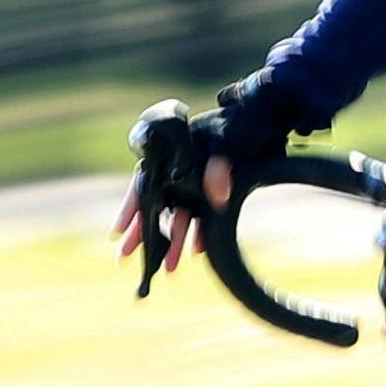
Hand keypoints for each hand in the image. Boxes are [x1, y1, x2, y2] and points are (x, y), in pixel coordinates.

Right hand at [112, 86, 295, 286]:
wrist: (267, 116)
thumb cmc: (240, 125)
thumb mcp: (229, 143)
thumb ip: (220, 170)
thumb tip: (217, 198)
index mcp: (174, 157)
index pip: (146, 186)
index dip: (131, 210)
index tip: (118, 231)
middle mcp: (181, 171)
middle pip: (156, 207)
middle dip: (143, 234)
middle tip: (124, 258)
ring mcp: (198, 181)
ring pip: (180, 215)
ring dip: (174, 242)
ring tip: (169, 270)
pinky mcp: (216, 189)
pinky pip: (203, 215)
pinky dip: (200, 233)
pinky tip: (198, 252)